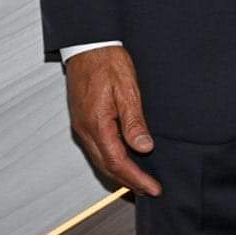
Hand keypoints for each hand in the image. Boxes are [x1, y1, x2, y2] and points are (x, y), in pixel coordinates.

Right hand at [66, 46, 161, 195]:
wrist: (88, 45)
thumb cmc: (107, 62)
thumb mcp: (127, 89)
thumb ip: (134, 120)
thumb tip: (143, 147)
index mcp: (97, 125)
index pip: (118, 162)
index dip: (136, 178)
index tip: (153, 188)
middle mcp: (86, 130)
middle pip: (107, 166)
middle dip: (129, 181)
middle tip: (149, 189)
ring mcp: (82, 127)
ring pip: (101, 159)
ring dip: (120, 173)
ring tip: (139, 181)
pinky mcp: (83, 121)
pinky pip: (98, 148)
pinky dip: (112, 159)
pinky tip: (123, 159)